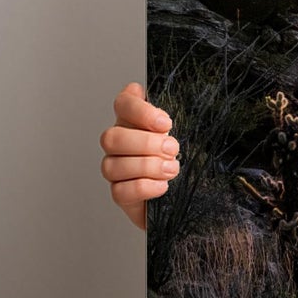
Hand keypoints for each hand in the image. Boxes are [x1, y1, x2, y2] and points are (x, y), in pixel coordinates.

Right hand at [99, 81, 178, 231]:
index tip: (166, 123)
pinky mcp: (120, 194)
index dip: (140, 111)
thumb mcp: (186, 133)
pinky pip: (120, 191)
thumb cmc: (184, 157)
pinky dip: (144, 187)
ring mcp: (116, 169)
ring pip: (112, 166)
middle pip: (111, 137)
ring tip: (171, 169)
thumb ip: (172, 117)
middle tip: (172, 149)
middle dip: (145, 144)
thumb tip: (157, 104)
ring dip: (147, 167)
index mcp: (133, 122)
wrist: (185, 192)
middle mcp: (119, 144)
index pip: (123, 104)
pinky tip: (163, 186)